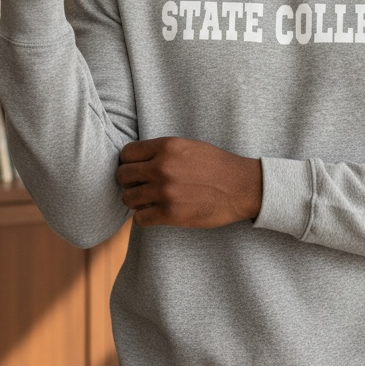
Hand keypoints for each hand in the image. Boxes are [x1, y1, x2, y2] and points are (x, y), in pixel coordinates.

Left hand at [116, 137, 262, 228]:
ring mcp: (165, 191)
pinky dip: (144, 217)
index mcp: (167, 147)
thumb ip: (163, 151)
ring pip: (128, 198)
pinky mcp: (170, 214)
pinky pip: (139, 218)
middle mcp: (162, 167)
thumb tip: (138, 160)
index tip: (135, 169)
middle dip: (128, 182)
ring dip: (135, 201)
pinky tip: (154, 213)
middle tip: (140, 186)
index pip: (127, 153)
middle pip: (123, 175)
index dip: (128, 162)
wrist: (242, 187)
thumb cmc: (217, 166)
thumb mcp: (189, 147)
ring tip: (148, 201)